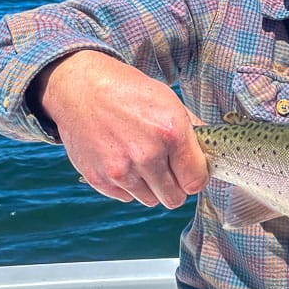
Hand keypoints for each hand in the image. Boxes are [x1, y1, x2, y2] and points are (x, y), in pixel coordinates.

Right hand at [33, 51, 208, 207]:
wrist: (80, 88)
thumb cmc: (127, 91)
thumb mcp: (168, 100)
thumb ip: (192, 131)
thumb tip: (208, 153)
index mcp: (171, 133)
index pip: (196, 182)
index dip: (196, 177)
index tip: (190, 170)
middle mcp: (146, 155)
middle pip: (174, 198)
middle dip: (175, 186)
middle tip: (167, 169)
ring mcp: (121, 170)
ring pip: (150, 200)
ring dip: (151, 187)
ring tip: (142, 160)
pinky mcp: (99, 179)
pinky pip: (126, 197)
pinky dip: (128, 185)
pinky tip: (123, 159)